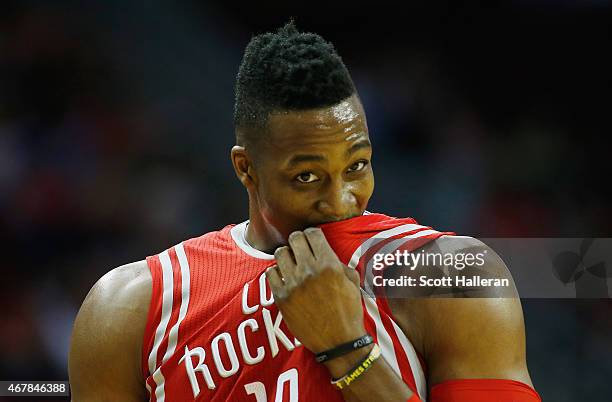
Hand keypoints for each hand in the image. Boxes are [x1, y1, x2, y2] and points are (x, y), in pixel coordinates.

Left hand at [266, 228, 364, 353]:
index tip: (311, 239)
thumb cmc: (348, 311)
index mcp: (329, 264)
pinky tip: (284, 277)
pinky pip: (271, 273)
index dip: (312, 234)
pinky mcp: (281, 297)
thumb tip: (324, 250)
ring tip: (291, 263)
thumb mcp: (352, 281)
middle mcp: (309, 271)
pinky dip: (277, 272)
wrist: (339, 342)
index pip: (312, 233)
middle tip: (300, 248)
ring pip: (280, 253)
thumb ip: (338, 262)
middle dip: (298, 241)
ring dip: (287, 255)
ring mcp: (293, 284)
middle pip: (294, 239)